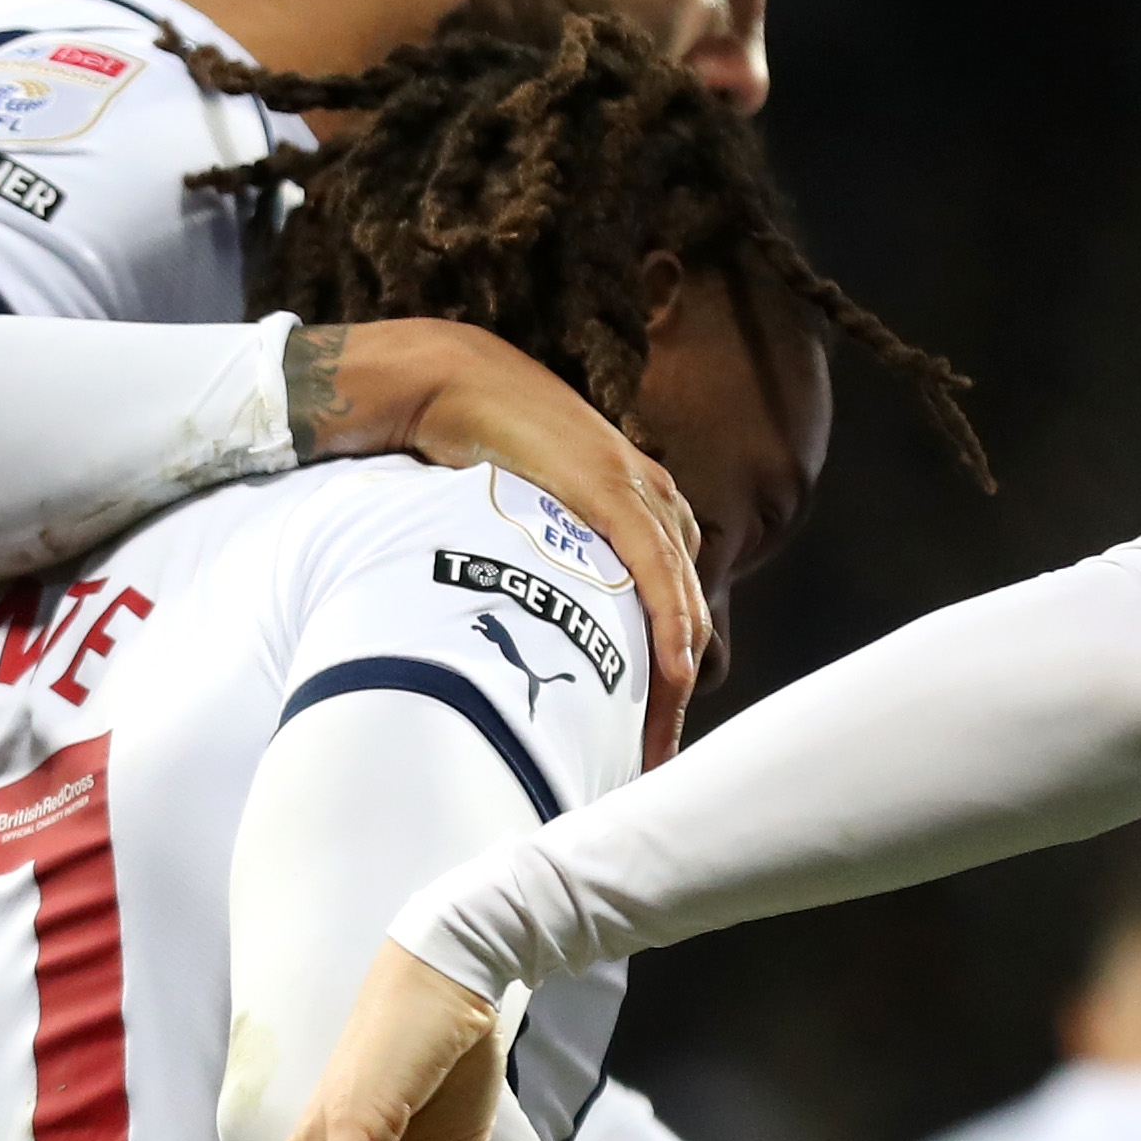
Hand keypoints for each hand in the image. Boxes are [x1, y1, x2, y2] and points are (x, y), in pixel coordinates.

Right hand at [293, 317, 709, 763]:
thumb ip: (546, 557)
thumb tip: (526, 615)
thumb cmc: (482, 446)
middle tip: (654, 758)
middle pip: (686, 614)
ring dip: (674, 679)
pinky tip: (675, 673)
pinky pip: (656, 573)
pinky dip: (670, 625)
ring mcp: (639, 494)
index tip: (646, 732)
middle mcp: (655, 503)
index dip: (664, 671)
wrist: (455, 383)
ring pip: (680, 603)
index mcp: (642, 508)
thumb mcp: (529, 514)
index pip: (672, 603)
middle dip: (674, 692)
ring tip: (656, 740)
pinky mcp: (613, 491)